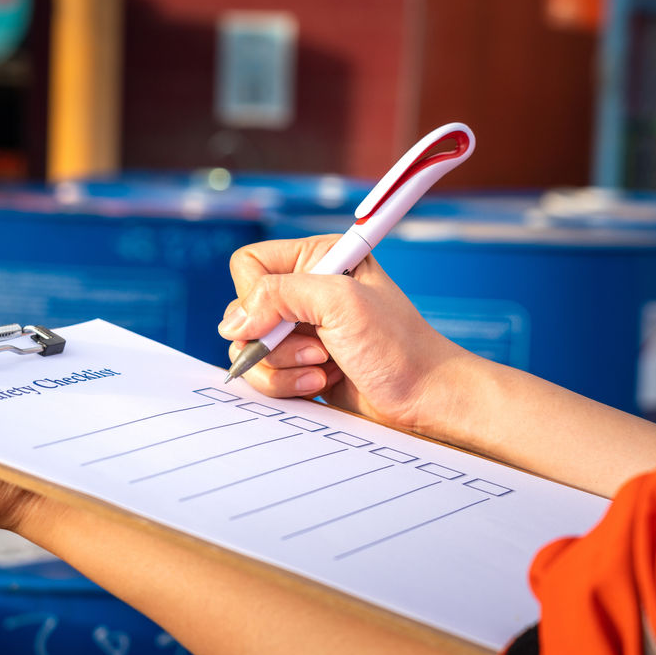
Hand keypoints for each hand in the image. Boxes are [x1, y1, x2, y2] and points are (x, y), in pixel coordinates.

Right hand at [218, 236, 479, 435]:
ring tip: (323, 367)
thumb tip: (232, 323)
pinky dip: (286, 384)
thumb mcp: (339, 303)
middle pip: (243, 311)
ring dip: (283, 365)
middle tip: (319, 347)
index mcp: (316, 258)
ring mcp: (298, 330)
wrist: (423, 396)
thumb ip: (279, 297)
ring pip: (248, 347)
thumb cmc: (397, 345)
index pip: (249, 264)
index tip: (283, 319)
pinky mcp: (296, 363)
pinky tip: (321, 383)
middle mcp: (303, 291)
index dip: (256, 295)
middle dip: (275, 339)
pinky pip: (262, 374)